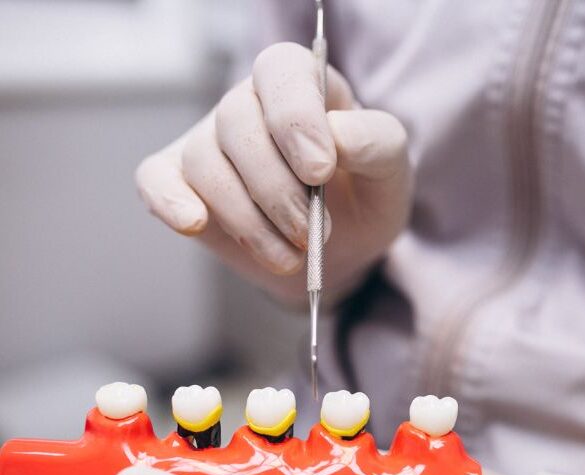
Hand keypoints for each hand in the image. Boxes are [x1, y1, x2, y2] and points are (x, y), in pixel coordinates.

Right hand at [135, 43, 411, 304]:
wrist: (339, 254)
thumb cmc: (363, 200)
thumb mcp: (391, 173)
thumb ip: (377, 143)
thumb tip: (337, 135)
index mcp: (303, 87)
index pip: (281, 70)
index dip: (295, 118)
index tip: (320, 172)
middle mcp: (251, 106)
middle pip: (237, 123)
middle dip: (277, 191)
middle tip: (313, 234)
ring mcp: (211, 142)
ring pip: (206, 163)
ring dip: (250, 220)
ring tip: (291, 256)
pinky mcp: (182, 182)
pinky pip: (155, 179)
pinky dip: (169, 200)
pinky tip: (194, 223)